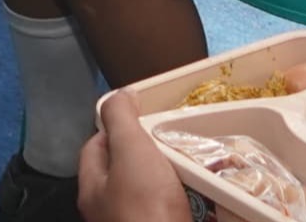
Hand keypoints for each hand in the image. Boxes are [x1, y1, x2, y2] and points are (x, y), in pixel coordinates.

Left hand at [78, 90, 193, 221]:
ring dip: (180, 179)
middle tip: (180, 141)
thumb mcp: (130, 152)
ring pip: (158, 194)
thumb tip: (119, 94)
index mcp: (93, 190)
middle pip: (130, 172)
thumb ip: (121, 120)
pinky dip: (196, 202)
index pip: (96, 147)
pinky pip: (179, 213)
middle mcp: (111, 212)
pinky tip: (212, 196)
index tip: (145, 117)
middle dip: (155, 155)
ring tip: (204, 165)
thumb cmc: (145, 209)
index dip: (117, 127)